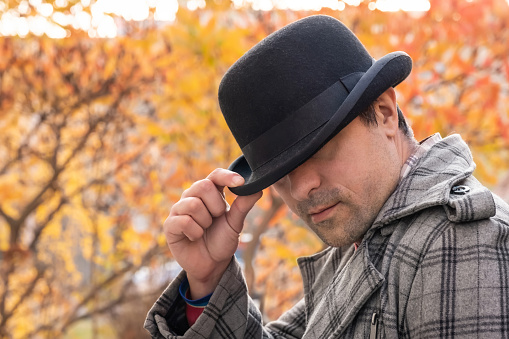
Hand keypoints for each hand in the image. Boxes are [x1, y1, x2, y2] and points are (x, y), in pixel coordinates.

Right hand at [164, 168, 262, 298]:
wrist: (211, 264)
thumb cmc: (222, 240)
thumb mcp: (235, 223)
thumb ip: (243, 206)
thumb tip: (258, 189)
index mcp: (210, 193)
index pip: (216, 175)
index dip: (227, 176)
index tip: (240, 182)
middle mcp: (192, 196)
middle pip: (203, 185)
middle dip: (216, 206)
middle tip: (216, 218)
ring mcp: (179, 209)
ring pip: (193, 204)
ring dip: (205, 221)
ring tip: (205, 229)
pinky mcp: (170, 224)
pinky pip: (184, 221)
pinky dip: (196, 232)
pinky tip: (195, 237)